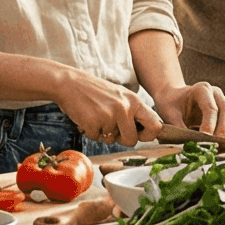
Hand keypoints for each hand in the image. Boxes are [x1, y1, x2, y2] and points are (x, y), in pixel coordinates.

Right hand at [48, 65, 163, 149]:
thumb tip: (146, 132)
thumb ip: (133, 111)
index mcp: (134, 101)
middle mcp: (125, 108)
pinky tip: (86, 118)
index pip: (155, 125)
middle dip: (122, 139)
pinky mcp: (94, 123)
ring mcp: (110, 116)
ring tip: (96, 117)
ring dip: (104, 134)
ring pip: (112, 140)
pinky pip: (96, 138)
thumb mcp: (119, 95)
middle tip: (112, 129)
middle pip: (133, 140)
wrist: (69, 84)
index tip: (139, 135)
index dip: (148, 135)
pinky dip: (90, 132)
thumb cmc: (94, 91)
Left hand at [150, 83, 224, 142]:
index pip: (211, 108)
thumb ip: (178, 127)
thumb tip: (189, 144)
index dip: (210, 124)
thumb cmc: (171, 104)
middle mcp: (216, 93)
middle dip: (224, 130)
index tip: (205, 138)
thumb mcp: (169, 114)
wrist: (174, 98)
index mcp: (201, 89)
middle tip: (217, 144)